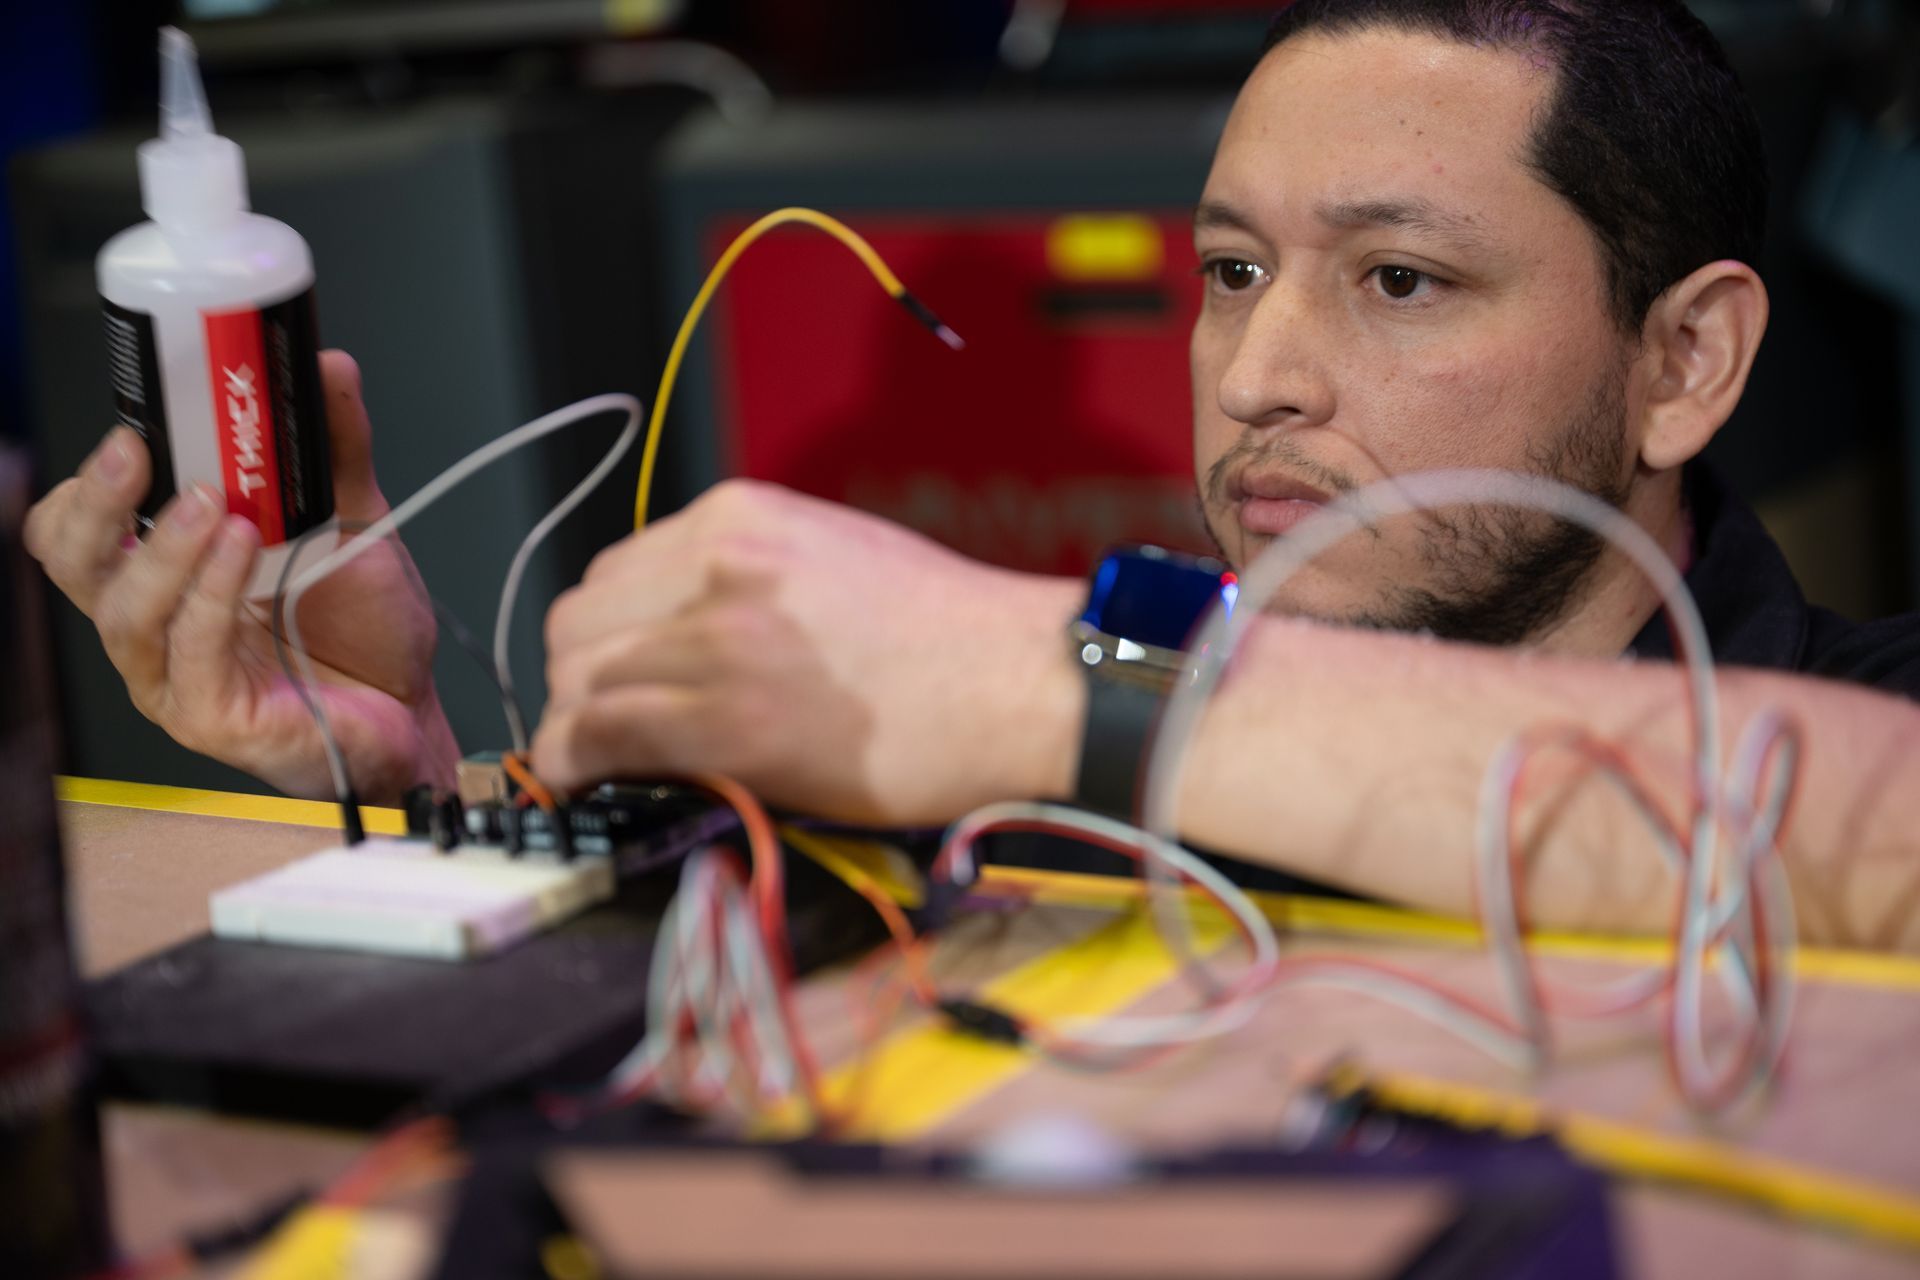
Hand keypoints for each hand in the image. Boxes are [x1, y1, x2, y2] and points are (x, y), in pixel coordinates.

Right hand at [24, 351, 457, 801]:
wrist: (414, 706)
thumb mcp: (352, 519)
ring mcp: (174, 676)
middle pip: (73, 563)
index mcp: (167, 572)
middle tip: (139, 453)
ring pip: (124, 610)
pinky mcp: (211, 718)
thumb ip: (333, 448)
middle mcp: (156, 624)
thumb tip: (328, 368)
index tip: (134, 423)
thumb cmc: (364, 628)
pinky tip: (243, 555)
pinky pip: (190, 653)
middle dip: (95, 504)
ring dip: (165, 550)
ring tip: (214, 505)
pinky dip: (212, 597)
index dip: (92, 478)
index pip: (82, 524)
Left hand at [532, 480, 1084, 824]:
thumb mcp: (834, 554)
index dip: (608, 635)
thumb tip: (679, 629)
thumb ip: (747, 575)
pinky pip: (599, 737)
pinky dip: (574, 763)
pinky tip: (589, 781)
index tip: (622, 673)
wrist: (1025, 683)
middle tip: (612, 723)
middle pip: (578, 623)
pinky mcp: (730, 721)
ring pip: (578, 682)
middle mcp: (719, 565)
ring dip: (578, 727)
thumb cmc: (954, 633)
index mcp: (741, 517)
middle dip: (582, 679)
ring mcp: (721, 640)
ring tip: (607, 762)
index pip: (613, 573)